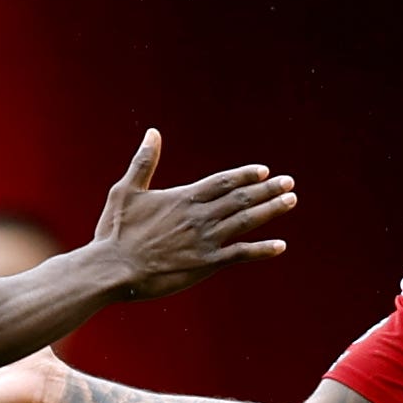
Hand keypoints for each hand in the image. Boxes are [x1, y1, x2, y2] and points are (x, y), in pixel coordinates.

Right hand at [89, 135, 297, 298]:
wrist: (112, 269)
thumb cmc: (115, 232)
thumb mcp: (125, 190)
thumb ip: (144, 162)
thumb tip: (152, 132)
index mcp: (183, 198)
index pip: (222, 181)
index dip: (245, 175)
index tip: (264, 171)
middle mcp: (199, 216)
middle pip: (241, 198)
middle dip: (267, 189)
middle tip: (289, 183)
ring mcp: (205, 241)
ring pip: (246, 221)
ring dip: (270, 210)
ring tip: (290, 201)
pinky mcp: (205, 265)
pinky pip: (240, 254)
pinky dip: (262, 249)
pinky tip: (280, 246)